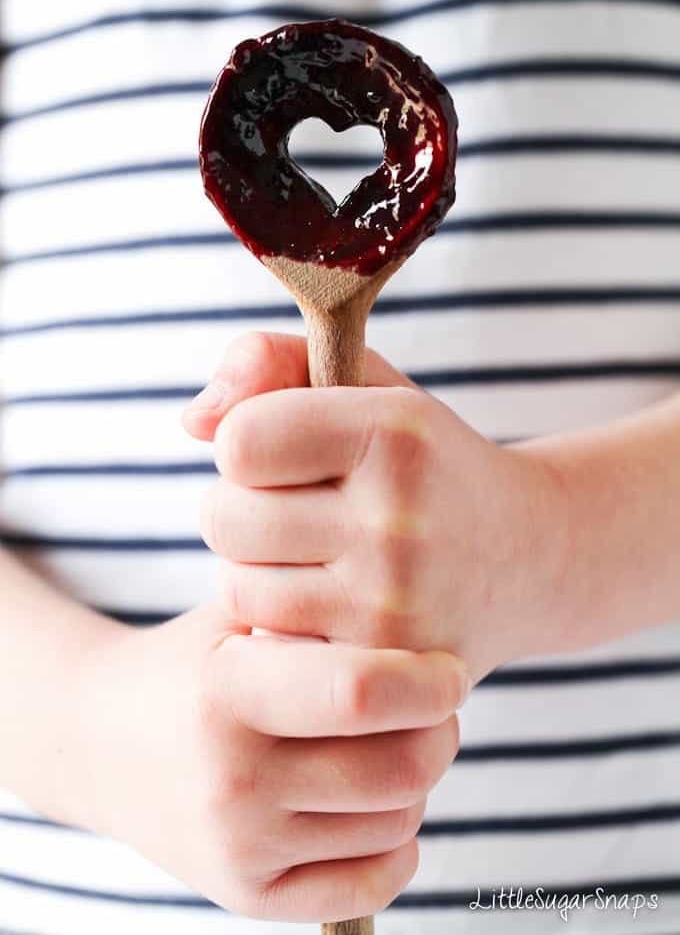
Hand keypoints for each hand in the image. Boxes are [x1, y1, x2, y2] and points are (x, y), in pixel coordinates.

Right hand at [70, 603, 466, 920]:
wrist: (101, 740)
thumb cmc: (192, 664)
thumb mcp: (239, 615)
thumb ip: (318, 614)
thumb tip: (422, 627)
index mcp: (227, 691)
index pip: (361, 692)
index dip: (429, 680)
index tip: (448, 670)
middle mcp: (231, 778)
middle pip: (399, 768)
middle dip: (441, 732)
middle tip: (433, 708)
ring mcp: (238, 847)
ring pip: (397, 822)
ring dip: (417, 782)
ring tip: (390, 745)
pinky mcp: (247, 895)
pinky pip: (371, 884)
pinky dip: (398, 844)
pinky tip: (375, 804)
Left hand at [184, 332, 566, 682]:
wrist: (527, 557)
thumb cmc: (422, 463)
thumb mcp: (364, 385)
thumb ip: (269, 364)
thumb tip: (193, 419)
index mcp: (394, 433)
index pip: (239, 441)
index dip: (248, 443)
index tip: (288, 452)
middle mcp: (398, 518)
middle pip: (224, 517)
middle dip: (244, 509)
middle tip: (299, 509)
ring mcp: (392, 602)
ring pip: (237, 586)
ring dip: (258, 570)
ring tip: (317, 556)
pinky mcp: (382, 665)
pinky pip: (268, 640)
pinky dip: (280, 621)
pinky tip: (327, 604)